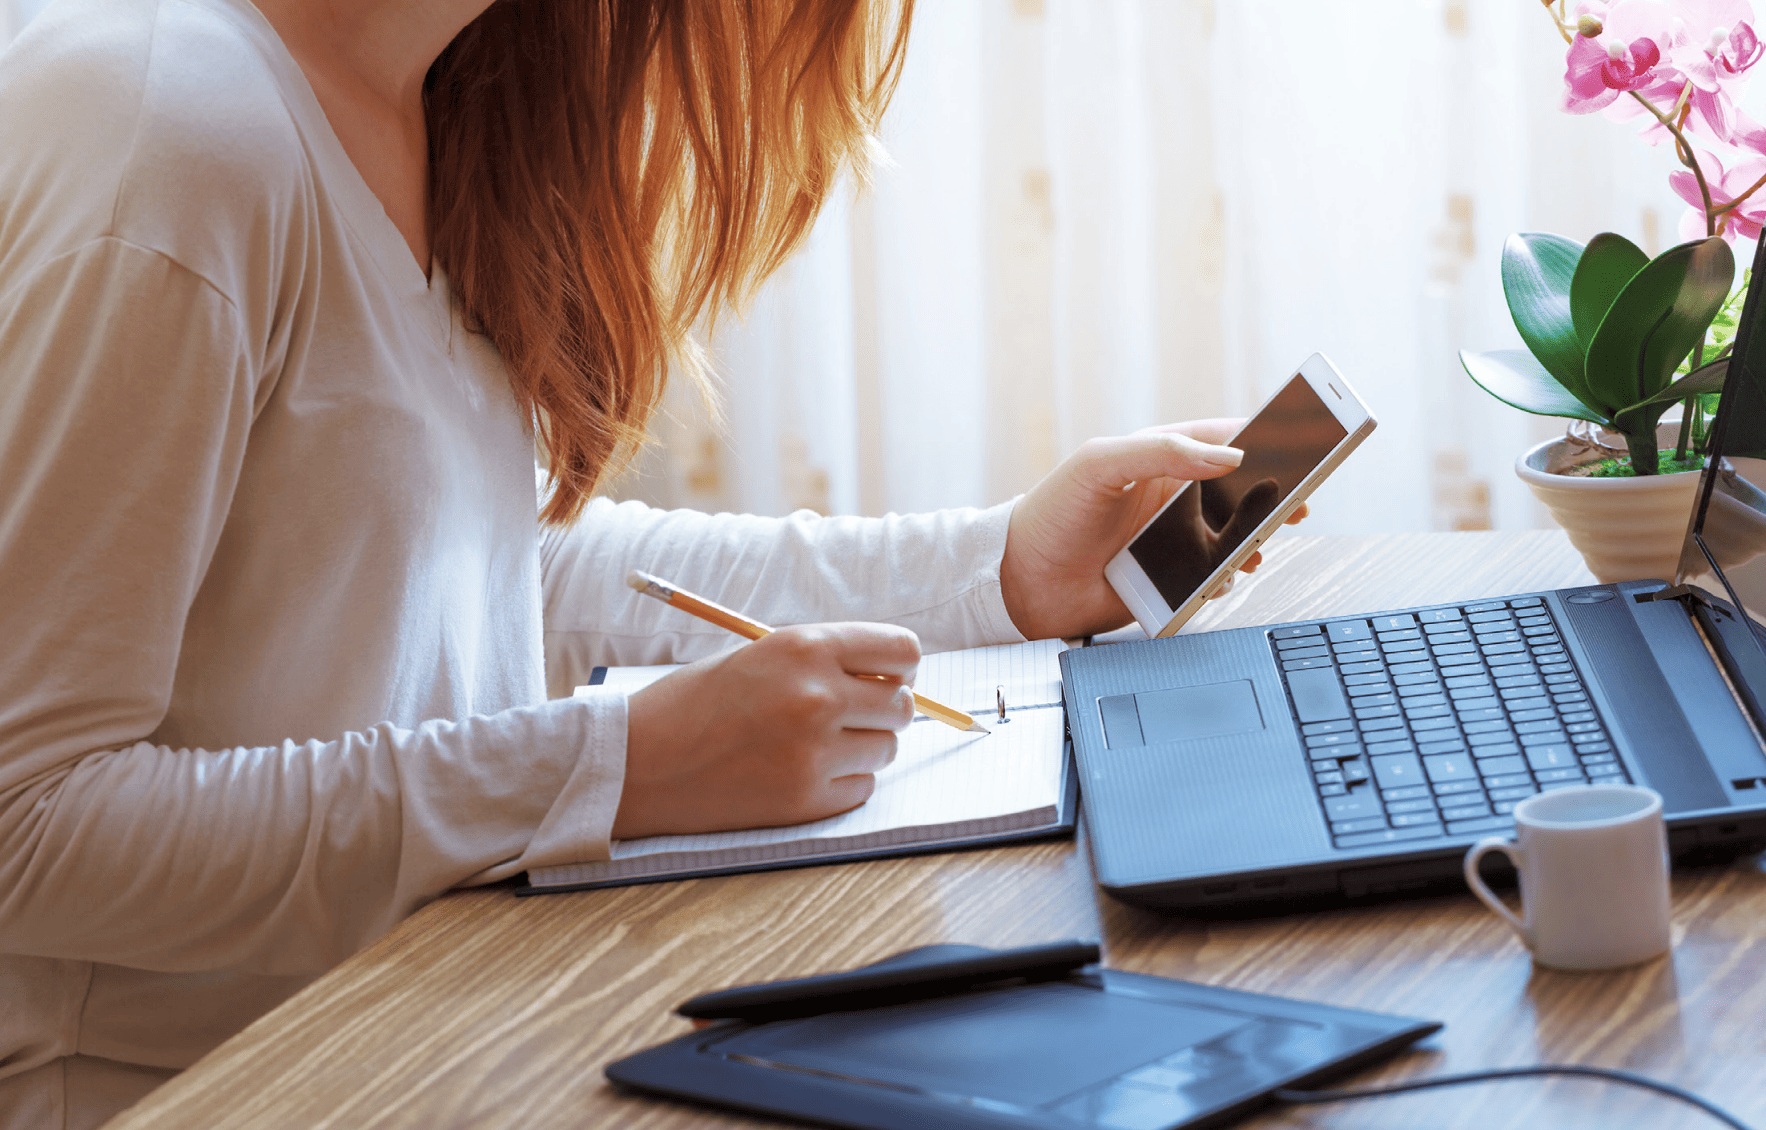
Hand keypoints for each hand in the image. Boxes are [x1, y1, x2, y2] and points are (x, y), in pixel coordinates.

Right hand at [613, 624, 919, 838]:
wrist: (638, 762)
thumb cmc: (695, 702)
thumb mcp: (760, 656)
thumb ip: (825, 661)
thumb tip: (892, 679)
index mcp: (805, 648)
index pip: (902, 651)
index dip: (898, 666)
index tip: (885, 677)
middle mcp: (818, 697)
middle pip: (901, 705)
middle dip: (882, 710)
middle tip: (846, 715)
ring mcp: (815, 753)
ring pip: (885, 750)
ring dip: (861, 748)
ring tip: (810, 744)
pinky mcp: (807, 801)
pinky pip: (861, 788)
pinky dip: (840, 783)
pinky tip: (796, 772)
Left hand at [999, 420, 1307, 639]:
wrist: (1019, 582)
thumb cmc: (1050, 514)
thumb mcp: (1098, 465)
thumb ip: (1160, 451)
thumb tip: (1226, 456)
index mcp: (1158, 458)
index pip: (1222, 440)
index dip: (1262, 440)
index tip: (1299, 443)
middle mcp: (1171, 498)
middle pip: (1240, 492)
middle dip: (1273, 497)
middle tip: (1298, 504)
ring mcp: (1172, 539)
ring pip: (1234, 537)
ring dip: (1254, 542)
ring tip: (1259, 547)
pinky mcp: (1169, 580)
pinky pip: (1213, 578)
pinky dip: (1225, 579)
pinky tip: (1221, 579)